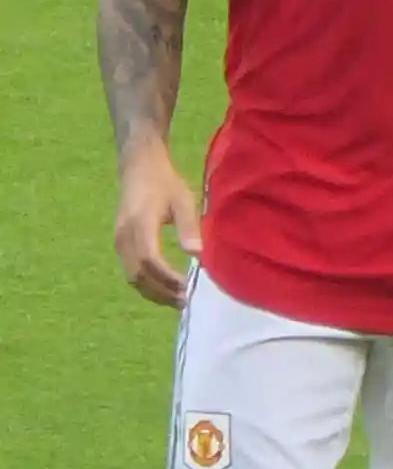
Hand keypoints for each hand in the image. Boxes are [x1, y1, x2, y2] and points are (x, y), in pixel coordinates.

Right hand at [114, 144, 201, 307]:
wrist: (138, 165)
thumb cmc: (164, 181)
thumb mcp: (183, 199)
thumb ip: (188, 226)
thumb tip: (197, 254)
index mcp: (139, 224)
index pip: (150, 260)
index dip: (167, 279)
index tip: (188, 289)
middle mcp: (123, 236)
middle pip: (138, 275)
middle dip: (161, 292)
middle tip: (186, 302)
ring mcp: (118, 241)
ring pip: (132, 277)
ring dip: (153, 292)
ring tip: (178, 300)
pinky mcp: (120, 242)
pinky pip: (130, 270)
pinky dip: (146, 284)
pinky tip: (165, 288)